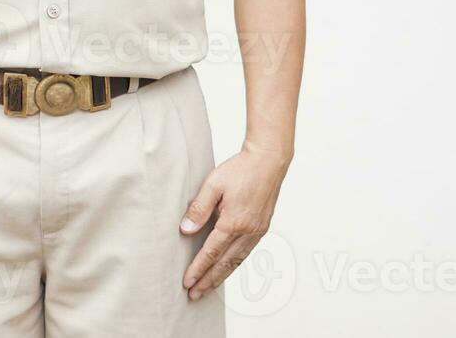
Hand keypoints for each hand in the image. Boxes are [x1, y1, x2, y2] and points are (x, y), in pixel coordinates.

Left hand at [179, 145, 290, 300]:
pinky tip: (226, 268)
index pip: (211, 253)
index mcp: (233, 222)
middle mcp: (247, 232)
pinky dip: (233, 265)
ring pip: (236, 262)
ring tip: (208, 287)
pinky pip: (245, 253)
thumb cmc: (240, 169)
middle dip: (208, 281)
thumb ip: (199, 208)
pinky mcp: (261, 228)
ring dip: (221, 276)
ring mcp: (256, 232)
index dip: (198, 269)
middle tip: (194, 295)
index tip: (187, 283)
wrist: (269, 161)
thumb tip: (186, 230)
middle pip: (224, 264)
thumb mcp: (213, 184)